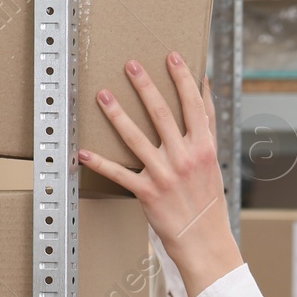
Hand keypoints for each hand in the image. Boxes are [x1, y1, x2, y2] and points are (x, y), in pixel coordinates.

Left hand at [79, 53, 240, 296]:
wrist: (205, 240)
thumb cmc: (208, 201)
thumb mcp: (214, 163)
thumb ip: (206, 129)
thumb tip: (205, 93)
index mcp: (205, 148)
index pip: (194, 106)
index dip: (183, 79)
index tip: (172, 57)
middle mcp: (186, 158)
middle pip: (162, 114)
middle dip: (145, 86)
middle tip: (131, 64)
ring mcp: (165, 175)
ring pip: (136, 138)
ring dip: (117, 114)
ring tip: (102, 94)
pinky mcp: (148, 193)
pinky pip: (119, 174)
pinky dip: (99, 164)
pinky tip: (82, 152)